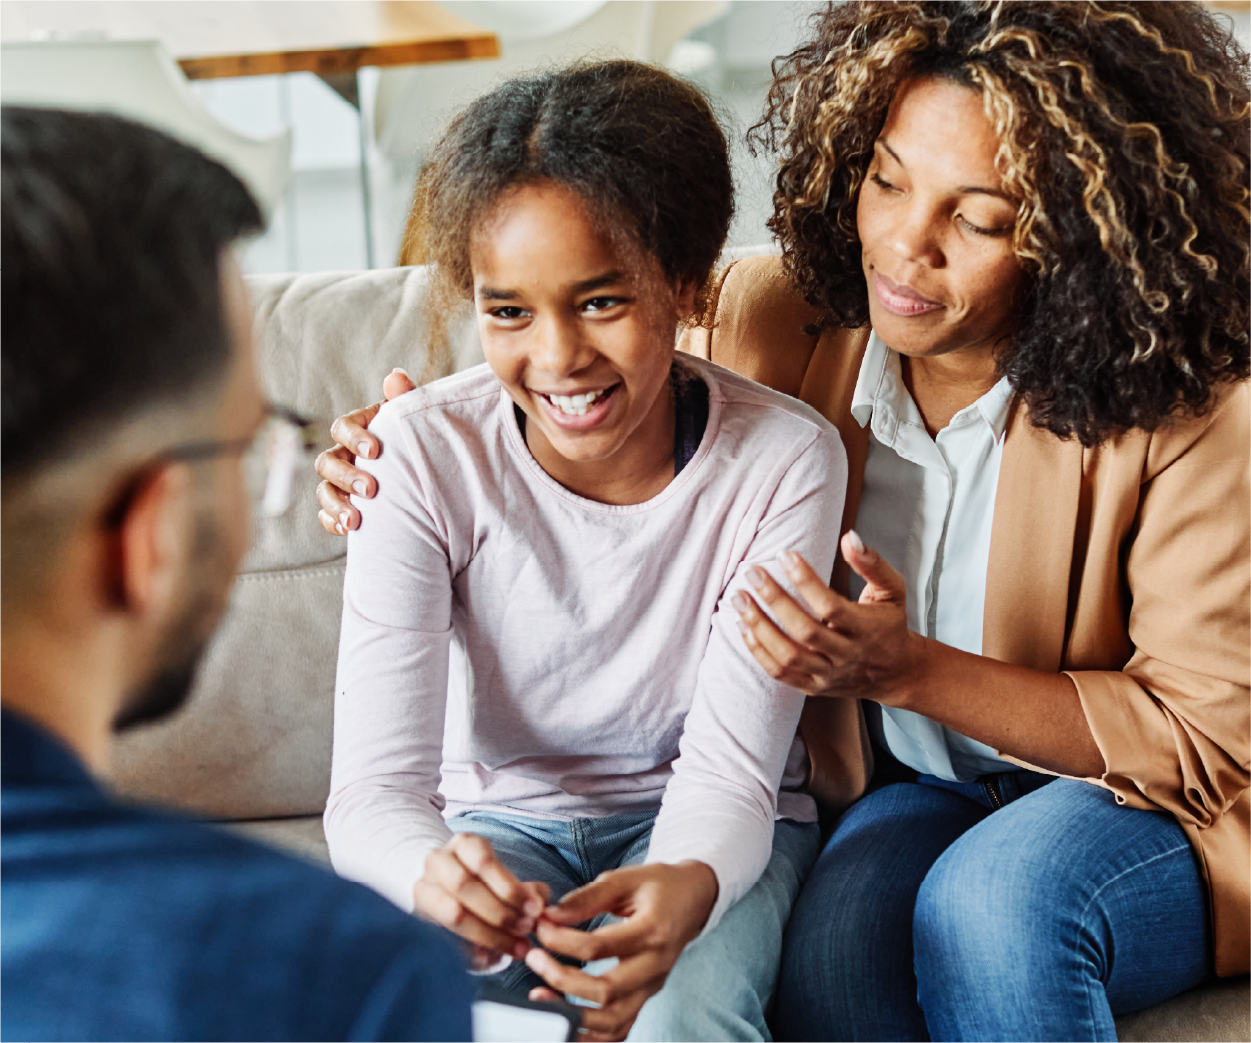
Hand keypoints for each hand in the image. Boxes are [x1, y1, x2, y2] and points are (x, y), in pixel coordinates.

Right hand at [315, 367, 415, 533]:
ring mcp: (340, 482)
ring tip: (355, 520)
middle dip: (345, 476)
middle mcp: (344, 454)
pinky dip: (332, 522)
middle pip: (327, 462)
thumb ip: (405, 398)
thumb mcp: (413, 420)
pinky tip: (348, 530)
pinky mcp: (343, 505)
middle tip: (370, 489)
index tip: (375, 451)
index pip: (342, 427)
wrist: (429, 473)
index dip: (353, 437)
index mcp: (359, 429)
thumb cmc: (418, 439)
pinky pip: (326, 515)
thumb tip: (396, 376)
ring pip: (323, 490)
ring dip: (336, 505)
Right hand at [412, 833, 549, 968]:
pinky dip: (469, 951)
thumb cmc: (486, 883)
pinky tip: (491, 959)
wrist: (447, 889)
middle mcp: (437, 862)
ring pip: (452, 913)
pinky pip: (444, 938)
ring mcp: (423, 889)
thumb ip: (528, 890)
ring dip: (488, 934)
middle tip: (525, 930)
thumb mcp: (507, 878)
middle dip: (499, 912)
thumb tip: (537, 905)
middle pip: (464, 886)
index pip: (483, 862)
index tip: (534, 910)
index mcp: (463, 845)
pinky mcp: (418, 918)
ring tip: (515, 946)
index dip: (509, 888)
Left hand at [524, 861, 716, 1042]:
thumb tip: (550, 915)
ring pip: (613, 1021)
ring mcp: (652, 987)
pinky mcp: (646, 997)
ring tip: (540, 996)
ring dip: (572, 1015)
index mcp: (652, 931)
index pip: (599, 947)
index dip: (562, 940)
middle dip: (562, 979)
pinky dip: (590, 1033)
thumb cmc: (657, 885)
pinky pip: (619, 1029)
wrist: (693, 899)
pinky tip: (563, 1019)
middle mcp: (655, 966)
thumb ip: (587, 897)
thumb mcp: (624, 879)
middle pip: (606, 991)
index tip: (541, 926)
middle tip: (533, 958)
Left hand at [731, 530, 922, 703]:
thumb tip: (850, 537)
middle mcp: (846, 655)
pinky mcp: (814, 687)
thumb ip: (872, 563)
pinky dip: (757, 651)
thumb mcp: (893, 590)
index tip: (784, 555)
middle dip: (773, 600)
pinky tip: (742, 626)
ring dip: (758, 626)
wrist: (897, 673)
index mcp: (866, 629)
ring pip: (787, 656)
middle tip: (751, 572)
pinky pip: (780, 673)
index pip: (830, 607)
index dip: (805, 581)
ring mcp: (828, 675)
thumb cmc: (890, 624)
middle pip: (804, 631)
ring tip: (738, 598)